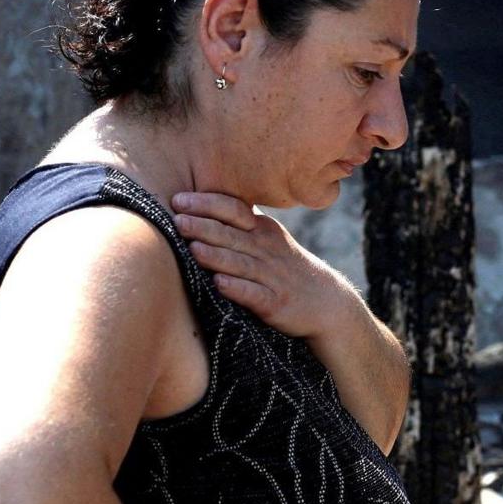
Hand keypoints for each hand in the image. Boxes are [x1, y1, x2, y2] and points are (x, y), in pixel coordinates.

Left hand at [170, 190, 361, 340]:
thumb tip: (203, 201)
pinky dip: (238, 288)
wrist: (325, 301)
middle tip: (177, 220)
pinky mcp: (275, 303)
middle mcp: (266, 249)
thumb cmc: (285, 266)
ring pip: (239, 263)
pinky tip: (221, 284)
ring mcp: (271, 277)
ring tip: (194, 249)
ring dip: (216, 256)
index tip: (179, 200)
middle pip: (231, 235)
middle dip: (203, 227)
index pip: (233, 210)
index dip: (207, 204)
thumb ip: (239, 221)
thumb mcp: (268, 237)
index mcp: (261, 230)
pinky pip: (254, 294)